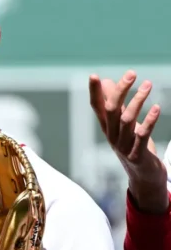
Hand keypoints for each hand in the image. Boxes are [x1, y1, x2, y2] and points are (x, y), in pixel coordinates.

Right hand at [89, 71, 167, 213]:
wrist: (143, 176)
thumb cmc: (133, 146)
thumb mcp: (123, 124)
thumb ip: (115, 104)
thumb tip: (108, 81)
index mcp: (107, 127)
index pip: (97, 106)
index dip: (94, 92)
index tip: (94, 75)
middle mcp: (112, 135)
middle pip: (112, 110)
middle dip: (120, 91)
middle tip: (131, 73)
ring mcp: (123, 145)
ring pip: (127, 120)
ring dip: (138, 100)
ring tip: (148, 84)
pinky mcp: (137, 154)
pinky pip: (142, 135)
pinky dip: (149, 120)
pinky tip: (156, 107)